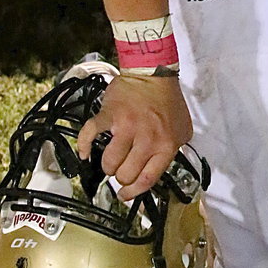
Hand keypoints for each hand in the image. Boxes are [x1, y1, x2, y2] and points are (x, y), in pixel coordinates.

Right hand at [77, 73, 192, 199]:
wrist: (153, 73)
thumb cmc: (167, 100)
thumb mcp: (182, 129)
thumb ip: (173, 150)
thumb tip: (157, 169)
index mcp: (165, 144)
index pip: (147, 179)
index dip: (133, 192)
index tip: (125, 194)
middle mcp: (146, 138)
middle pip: (125, 174)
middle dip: (121, 176)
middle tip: (121, 169)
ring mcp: (126, 127)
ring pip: (109, 163)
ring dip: (108, 164)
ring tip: (112, 157)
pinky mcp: (109, 116)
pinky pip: (90, 136)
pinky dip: (84, 146)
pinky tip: (85, 152)